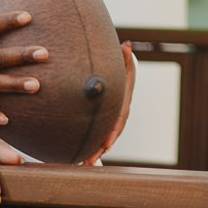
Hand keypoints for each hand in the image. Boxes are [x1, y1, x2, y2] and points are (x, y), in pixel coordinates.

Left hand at [81, 44, 136, 165]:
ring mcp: (112, 120)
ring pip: (104, 139)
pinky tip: (81, 161)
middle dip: (101, 148)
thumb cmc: (122, 68)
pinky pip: (99, 139)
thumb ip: (126, 57)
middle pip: (111, 135)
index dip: (112, 133)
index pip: (119, 121)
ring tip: (84, 164)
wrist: (119, 75)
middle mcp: (119, 114)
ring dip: (95, 152)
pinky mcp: (104, 123)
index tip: (106, 144)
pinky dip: (92, 150)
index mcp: (123, 104)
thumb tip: (126, 44)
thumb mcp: (125, 63)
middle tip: (91, 159)